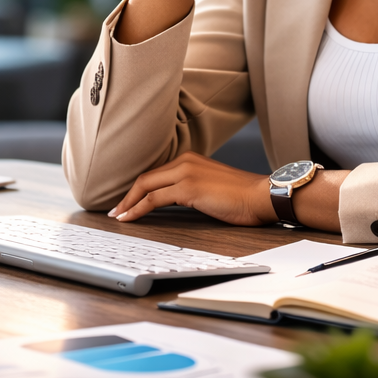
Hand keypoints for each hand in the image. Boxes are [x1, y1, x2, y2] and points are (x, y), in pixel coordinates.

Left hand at [108, 153, 276, 225]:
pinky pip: (154, 199)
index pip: (156, 173)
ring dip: (128, 202)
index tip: (127, 201)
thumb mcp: (212, 186)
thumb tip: (175, 201)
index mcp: (190, 159)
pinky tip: (130, 218)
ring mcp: (186, 173)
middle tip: (116, 210)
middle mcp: (185, 161)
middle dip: (127, 195)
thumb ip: (193, 187)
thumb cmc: (243, 196)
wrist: (262, 196)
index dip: (138, 188)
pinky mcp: (188, 188)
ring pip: (146, 186)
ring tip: (118, 216)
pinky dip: (137, 208)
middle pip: (146, 178)